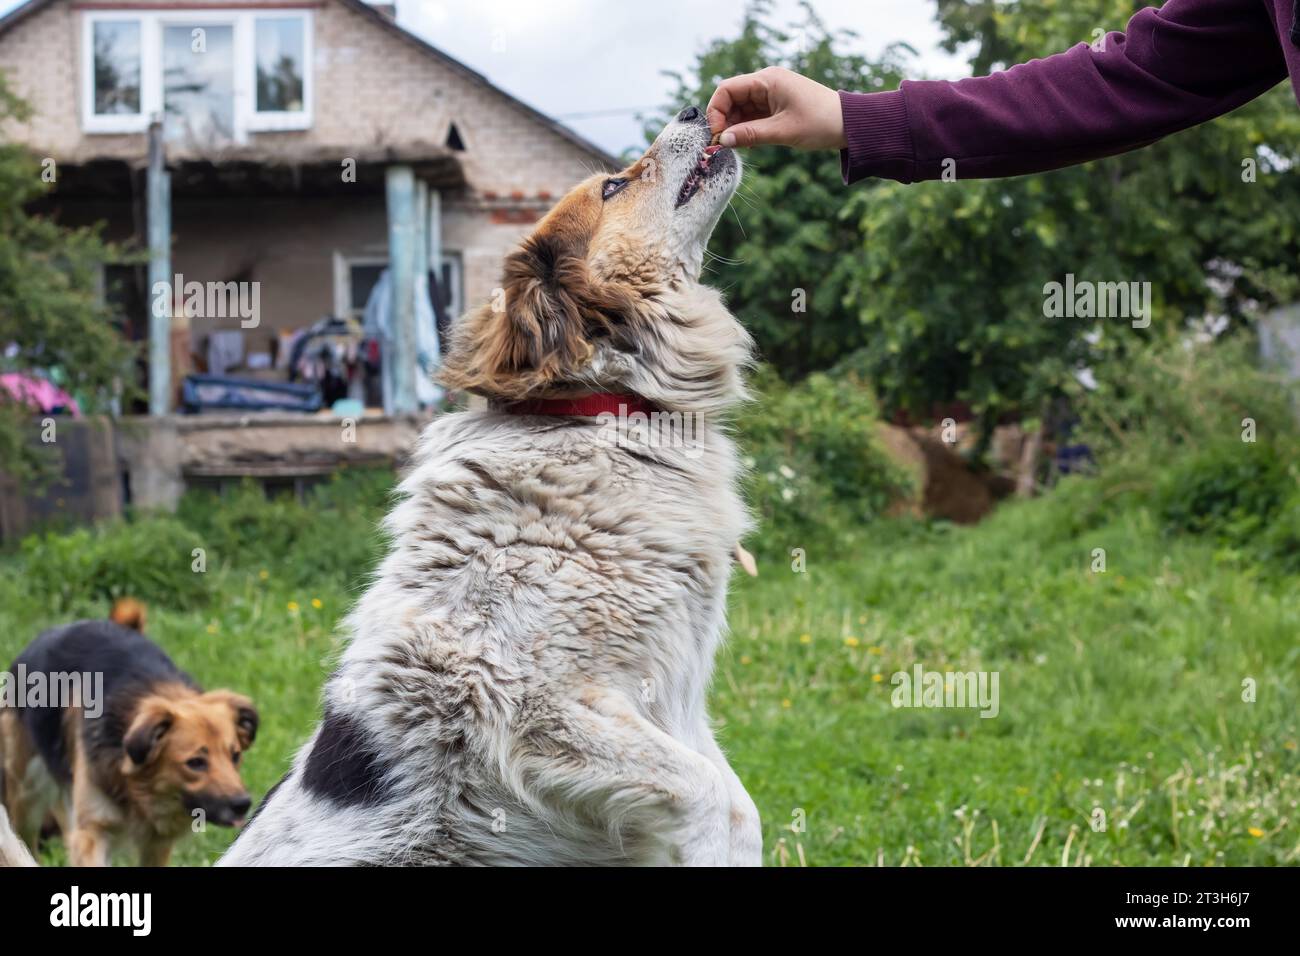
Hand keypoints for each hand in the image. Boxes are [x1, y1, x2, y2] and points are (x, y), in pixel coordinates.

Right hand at [706, 67, 845, 149]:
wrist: (848, 124)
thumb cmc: (820, 123)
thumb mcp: (783, 131)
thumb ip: (750, 135)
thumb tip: (722, 140)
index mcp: (768, 79)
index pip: (727, 89)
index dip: (716, 111)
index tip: (716, 134)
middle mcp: (767, 82)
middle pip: (731, 99)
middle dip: (724, 121)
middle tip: (723, 145)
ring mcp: (771, 93)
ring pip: (741, 109)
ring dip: (735, 127)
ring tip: (737, 146)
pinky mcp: (776, 105)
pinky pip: (752, 115)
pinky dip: (747, 128)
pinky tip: (749, 143)